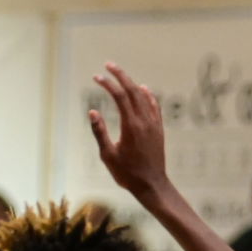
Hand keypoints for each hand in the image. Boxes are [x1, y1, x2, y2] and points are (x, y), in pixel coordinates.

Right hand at [89, 62, 170, 203]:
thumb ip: (100, 132)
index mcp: (131, 126)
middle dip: (120, 75)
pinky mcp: (159, 130)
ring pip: (144, 97)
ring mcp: (154, 125)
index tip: (96, 77)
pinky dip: (148, 96)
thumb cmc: (127, 173)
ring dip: (132, 84)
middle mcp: (145, 121)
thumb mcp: (108, 155)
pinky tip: (144, 90)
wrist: (152, 185)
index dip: (107, 84)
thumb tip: (92, 112)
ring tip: (121, 76)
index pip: (119, 97)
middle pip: (133, 90)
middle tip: (108, 65)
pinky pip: (155, 107)